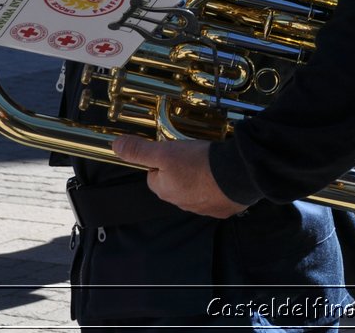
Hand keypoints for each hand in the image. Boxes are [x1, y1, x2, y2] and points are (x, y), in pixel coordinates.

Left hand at [111, 136, 247, 217]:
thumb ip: (140, 151)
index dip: (162, 161)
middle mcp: (181, 203)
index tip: (175, 151)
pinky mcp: (223, 209)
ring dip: (200, 179)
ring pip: (195, 190)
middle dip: (181, 171)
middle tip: (194, 155)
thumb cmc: (200, 163)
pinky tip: (223, 176)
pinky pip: (215, 197)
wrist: (238, 174)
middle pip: (174, 184)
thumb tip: (116, 146)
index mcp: (165, 191)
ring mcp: (203, 208)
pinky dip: (217, 187)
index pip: (154, 176)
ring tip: (210, 163)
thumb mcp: (165, 152)